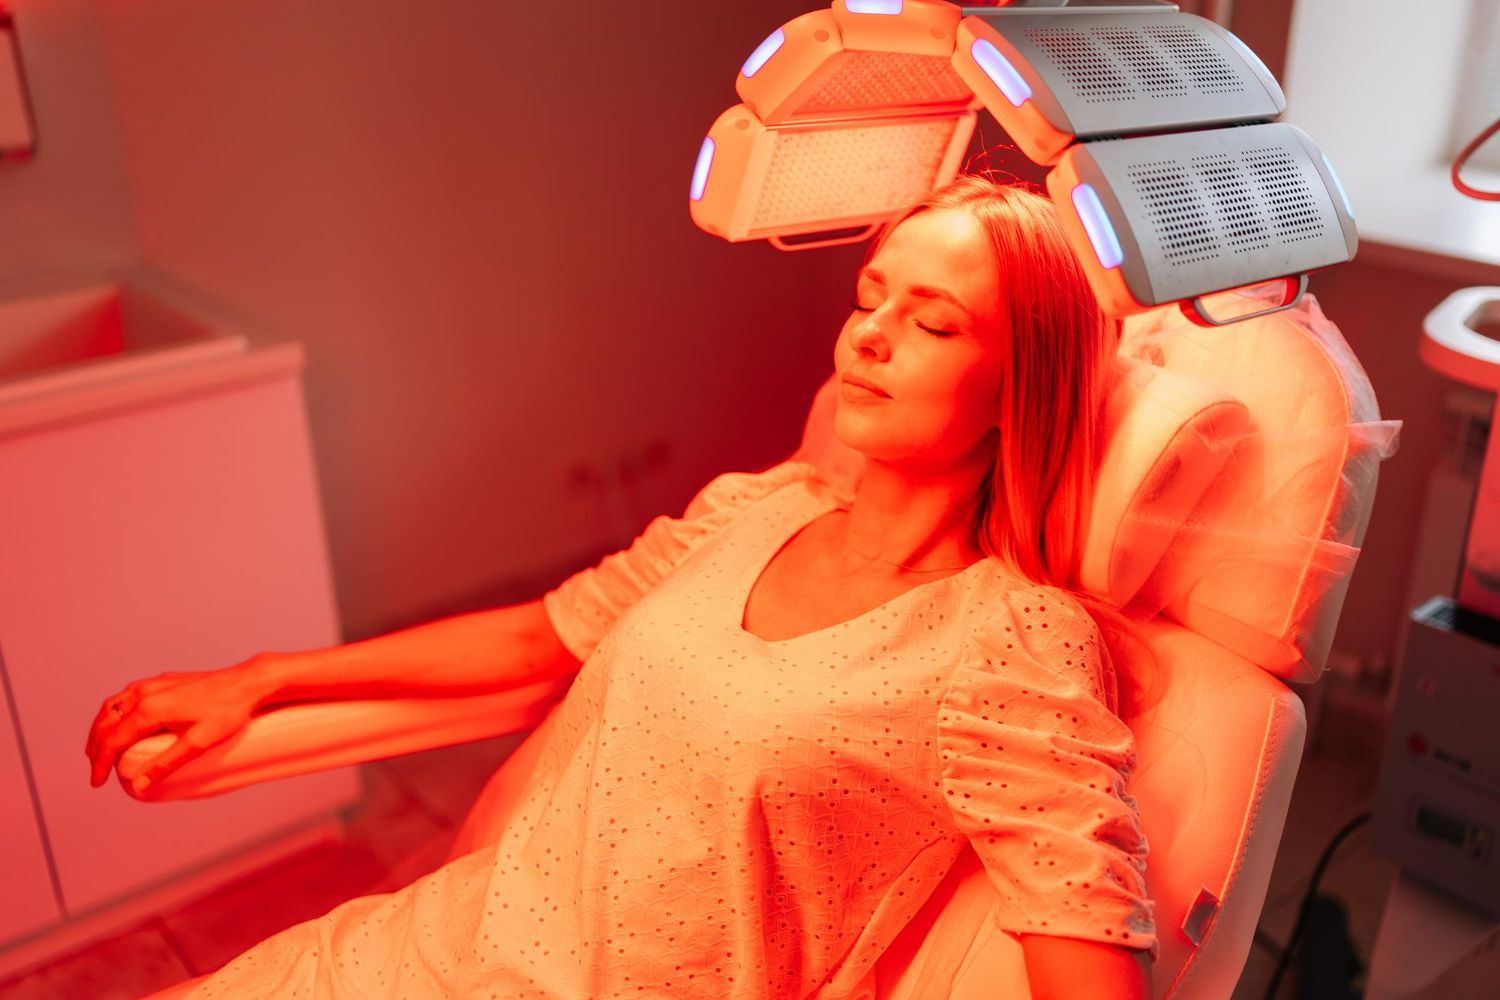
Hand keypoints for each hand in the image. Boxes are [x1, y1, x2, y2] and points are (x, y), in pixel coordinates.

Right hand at [84, 660, 272, 792]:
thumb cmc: (228, 712)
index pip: (111, 740)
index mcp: (149, 709)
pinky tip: (120, 723)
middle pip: (105, 723)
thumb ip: (166, 764)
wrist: (248, 683)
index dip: (100, 764)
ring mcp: (152, 684)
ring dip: (101, 729)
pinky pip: (126, 697)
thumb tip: (139, 785)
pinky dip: (114, 714)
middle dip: (96, 748)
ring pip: (112, 707)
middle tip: (96, 771)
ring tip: (100, 750)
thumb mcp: (198, 742)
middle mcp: (145, 693)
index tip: (97, 783)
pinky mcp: (162, 680)